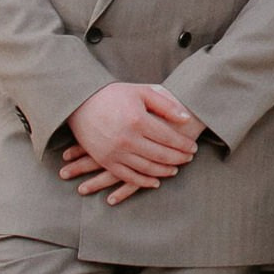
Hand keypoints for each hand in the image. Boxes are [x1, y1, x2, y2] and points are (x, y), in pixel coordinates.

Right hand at [60, 83, 202, 200]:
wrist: (80, 102)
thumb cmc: (114, 94)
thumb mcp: (141, 92)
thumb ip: (165, 105)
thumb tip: (186, 118)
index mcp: (137, 120)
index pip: (168, 138)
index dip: (183, 144)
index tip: (193, 147)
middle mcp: (126, 138)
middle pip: (160, 155)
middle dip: (178, 158)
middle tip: (189, 158)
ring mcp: (115, 152)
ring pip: (146, 168)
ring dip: (164, 171)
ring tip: (175, 169)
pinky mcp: (105, 160)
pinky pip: (127, 176)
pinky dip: (143, 181)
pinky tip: (155, 182)